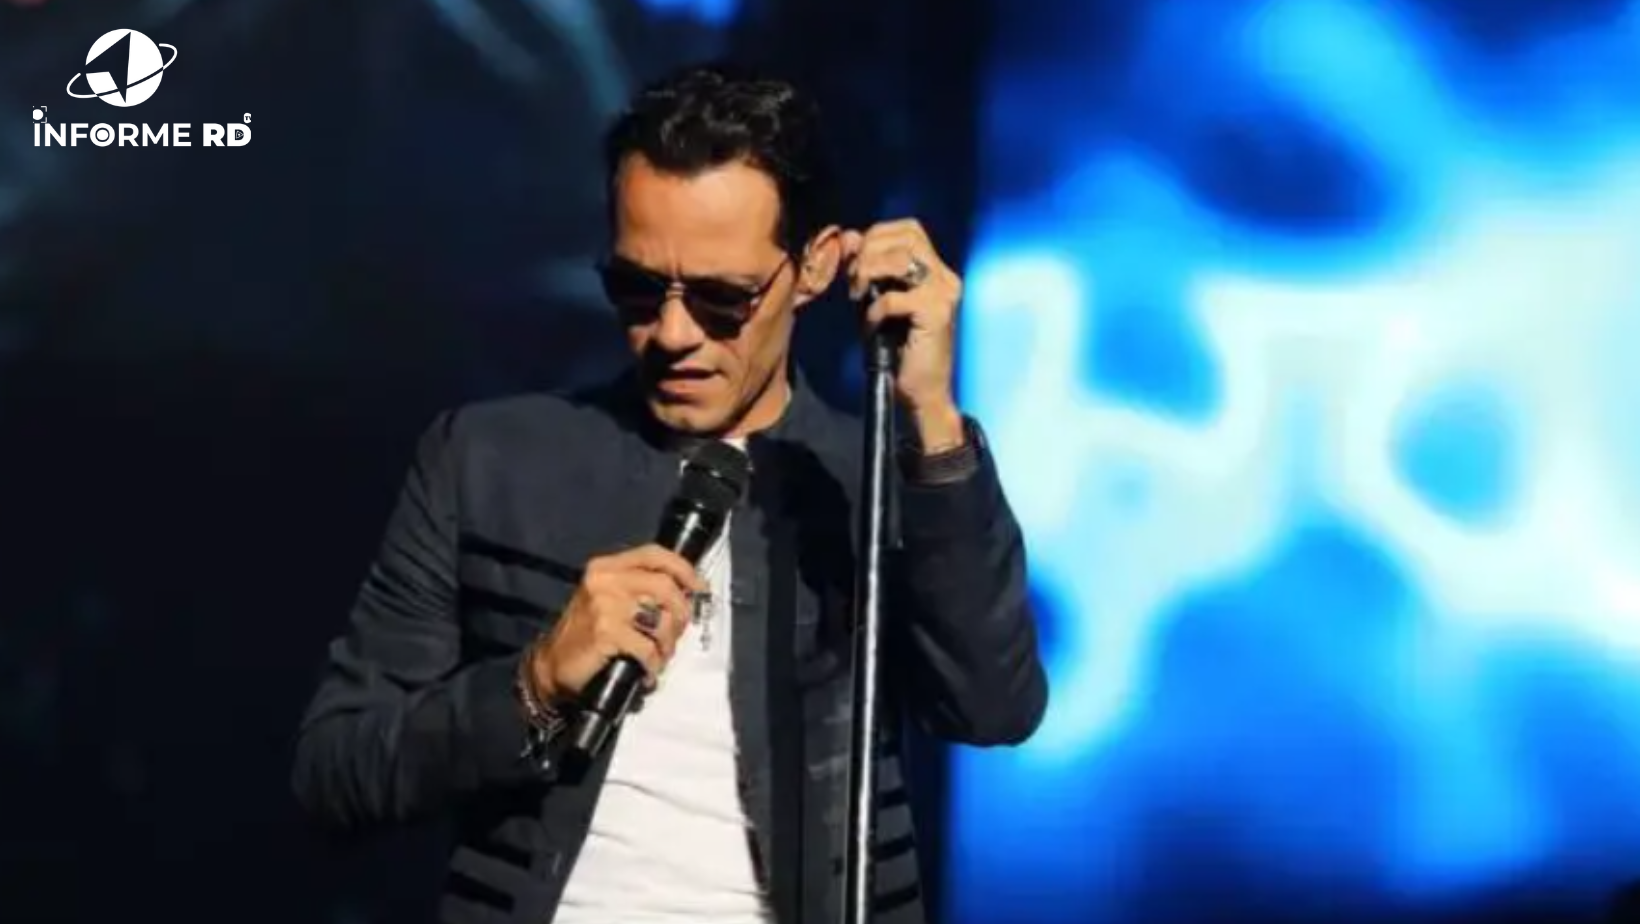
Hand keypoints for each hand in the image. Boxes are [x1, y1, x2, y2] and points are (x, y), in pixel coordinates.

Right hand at [528, 544, 707, 702]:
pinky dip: (653, 664)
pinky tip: (646, 672)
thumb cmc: (586, 633)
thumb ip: (639, 589)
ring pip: (661, 620)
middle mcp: (604, 580)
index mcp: (606, 567)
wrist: (552, 665)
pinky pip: (648, 648)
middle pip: (665, 586)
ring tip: (660, 656)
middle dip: (681, 613)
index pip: (654, 554)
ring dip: (668, 644)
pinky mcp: (606, 633)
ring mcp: (604, 606)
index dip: (683, 568)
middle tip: (677, 633)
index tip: (700, 588)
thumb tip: (685, 593)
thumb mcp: (607, 599)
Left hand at [840, 219, 966, 448]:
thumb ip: (865, 269)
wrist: (922, 393)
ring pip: (900, 258)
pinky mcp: (937, 313)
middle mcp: (946, 277)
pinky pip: (894, 297)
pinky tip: (874, 326)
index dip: (876, 236)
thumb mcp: (875, 302)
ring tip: (859, 298)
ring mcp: (944, 293)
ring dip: (869, 274)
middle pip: (905, 235)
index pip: (909, 228)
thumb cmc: (899, 350)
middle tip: (854, 282)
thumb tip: (849, 236)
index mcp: (937, 270)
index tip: (855, 262)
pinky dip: (875, 310)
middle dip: (869, 252)